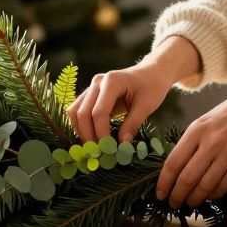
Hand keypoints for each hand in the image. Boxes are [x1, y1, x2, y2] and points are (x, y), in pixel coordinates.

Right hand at [68, 37, 200, 142]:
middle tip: (99, 153)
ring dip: (81, 131)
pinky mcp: (90, 94)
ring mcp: (91, 87)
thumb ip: (132, 124)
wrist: (151, 72)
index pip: (99, 112)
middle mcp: (97, 82)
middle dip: (89, 135)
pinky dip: (80, 126)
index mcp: (112, 82)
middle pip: (82, 113)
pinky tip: (91, 137)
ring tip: (94, 147)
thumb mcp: (147, 105)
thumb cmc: (152, 86)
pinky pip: (77, 110)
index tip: (110, 149)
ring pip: (74, 112)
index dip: (101, 133)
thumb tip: (122, 146)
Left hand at [156, 66, 226, 208]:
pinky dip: (215, 194)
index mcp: (196, 130)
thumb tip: (178, 166)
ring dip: (195, 198)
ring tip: (190, 202)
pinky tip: (210, 195)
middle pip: (187, 178)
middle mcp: (210, 143)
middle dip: (177, 195)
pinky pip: (225, 184)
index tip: (159, 193)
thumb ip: (192, 140)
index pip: (173, 163)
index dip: (164, 182)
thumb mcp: (206, 120)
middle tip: (173, 203)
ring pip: (205, 185)